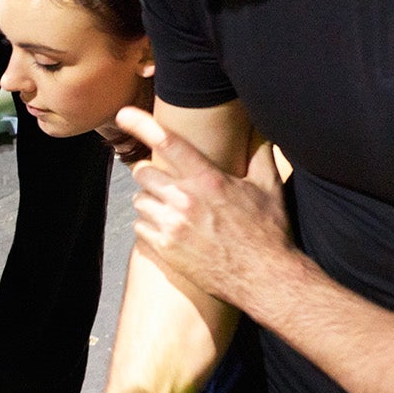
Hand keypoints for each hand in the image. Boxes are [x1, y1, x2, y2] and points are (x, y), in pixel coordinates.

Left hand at [115, 106, 292, 308]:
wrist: (264, 278)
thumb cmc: (268, 232)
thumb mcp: (270, 188)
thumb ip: (260, 155)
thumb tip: (262, 131)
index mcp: (208, 180)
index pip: (168, 143)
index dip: (141, 125)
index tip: (123, 114)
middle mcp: (185, 199)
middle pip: (143, 172)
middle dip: (152, 174)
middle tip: (166, 182)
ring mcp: (172, 226)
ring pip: (139, 200)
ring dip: (150, 200)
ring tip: (169, 208)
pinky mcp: (165, 249)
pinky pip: (140, 227)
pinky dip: (149, 225)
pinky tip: (168, 228)